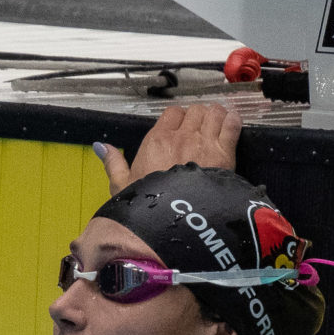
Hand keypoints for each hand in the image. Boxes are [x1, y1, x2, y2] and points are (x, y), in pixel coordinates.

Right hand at [96, 103, 241, 195]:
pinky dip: (233, 122)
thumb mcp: (121, 187)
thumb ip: (113, 163)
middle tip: (201, 128)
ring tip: (217, 124)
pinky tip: (232, 125)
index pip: (173, 113)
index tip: (182, 127)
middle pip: (196, 111)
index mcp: (156, 141)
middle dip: (199, 117)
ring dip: (217, 116)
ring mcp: (204, 143)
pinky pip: (232, 125)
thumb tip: (101, 147)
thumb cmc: (147, 209)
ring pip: (215, 113)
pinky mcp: (224, 154)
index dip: (179, 118)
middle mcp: (181, 137)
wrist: (174, 223)